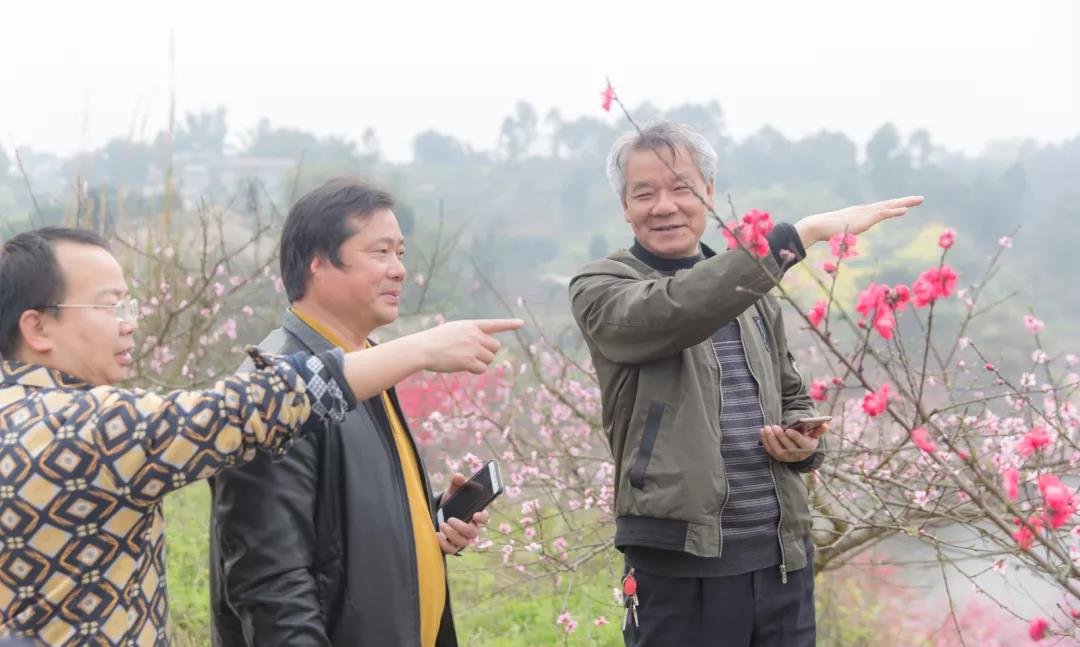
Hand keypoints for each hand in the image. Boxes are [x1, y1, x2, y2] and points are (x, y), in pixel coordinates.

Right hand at [418, 319, 522, 373]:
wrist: (421, 349)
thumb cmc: (434, 341)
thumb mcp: (452, 330)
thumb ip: (469, 334)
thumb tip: (482, 348)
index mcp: (470, 325)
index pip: (494, 324)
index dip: (509, 324)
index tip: (521, 323)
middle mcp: (474, 335)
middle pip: (495, 347)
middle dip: (488, 354)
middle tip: (474, 356)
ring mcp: (472, 347)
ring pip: (490, 359)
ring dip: (481, 363)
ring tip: (464, 360)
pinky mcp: (468, 361)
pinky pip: (482, 369)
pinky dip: (475, 370)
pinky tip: (463, 366)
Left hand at [436, 472, 490, 554]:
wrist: (440, 513)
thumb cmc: (451, 503)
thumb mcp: (453, 492)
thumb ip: (457, 484)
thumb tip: (458, 476)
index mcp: (475, 515)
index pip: (485, 518)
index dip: (482, 517)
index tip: (475, 514)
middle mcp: (472, 529)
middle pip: (474, 533)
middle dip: (462, 527)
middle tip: (450, 519)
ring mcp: (463, 539)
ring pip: (463, 542)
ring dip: (452, 534)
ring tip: (442, 525)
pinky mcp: (453, 546)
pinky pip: (452, 550)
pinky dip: (444, 544)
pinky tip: (437, 535)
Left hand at [759, 423, 827, 461]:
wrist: (800, 449)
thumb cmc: (807, 437)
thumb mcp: (814, 434)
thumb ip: (819, 429)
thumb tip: (825, 425)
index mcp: (808, 449)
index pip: (802, 445)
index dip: (795, 438)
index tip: (788, 430)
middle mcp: (798, 456)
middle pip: (788, 448)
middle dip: (780, 437)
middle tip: (774, 426)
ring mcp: (787, 458)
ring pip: (778, 451)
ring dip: (771, 439)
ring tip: (767, 428)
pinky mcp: (778, 458)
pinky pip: (770, 451)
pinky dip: (765, 441)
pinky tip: (762, 431)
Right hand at [794, 196, 923, 247]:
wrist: (817, 226)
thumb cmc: (826, 232)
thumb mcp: (841, 234)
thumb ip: (846, 238)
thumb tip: (844, 245)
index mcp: (861, 214)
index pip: (881, 208)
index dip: (894, 206)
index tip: (906, 204)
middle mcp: (865, 210)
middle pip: (889, 204)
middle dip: (906, 201)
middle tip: (921, 198)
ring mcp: (865, 213)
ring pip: (889, 206)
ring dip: (905, 202)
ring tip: (920, 200)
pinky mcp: (864, 219)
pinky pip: (883, 213)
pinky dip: (894, 211)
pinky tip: (905, 210)